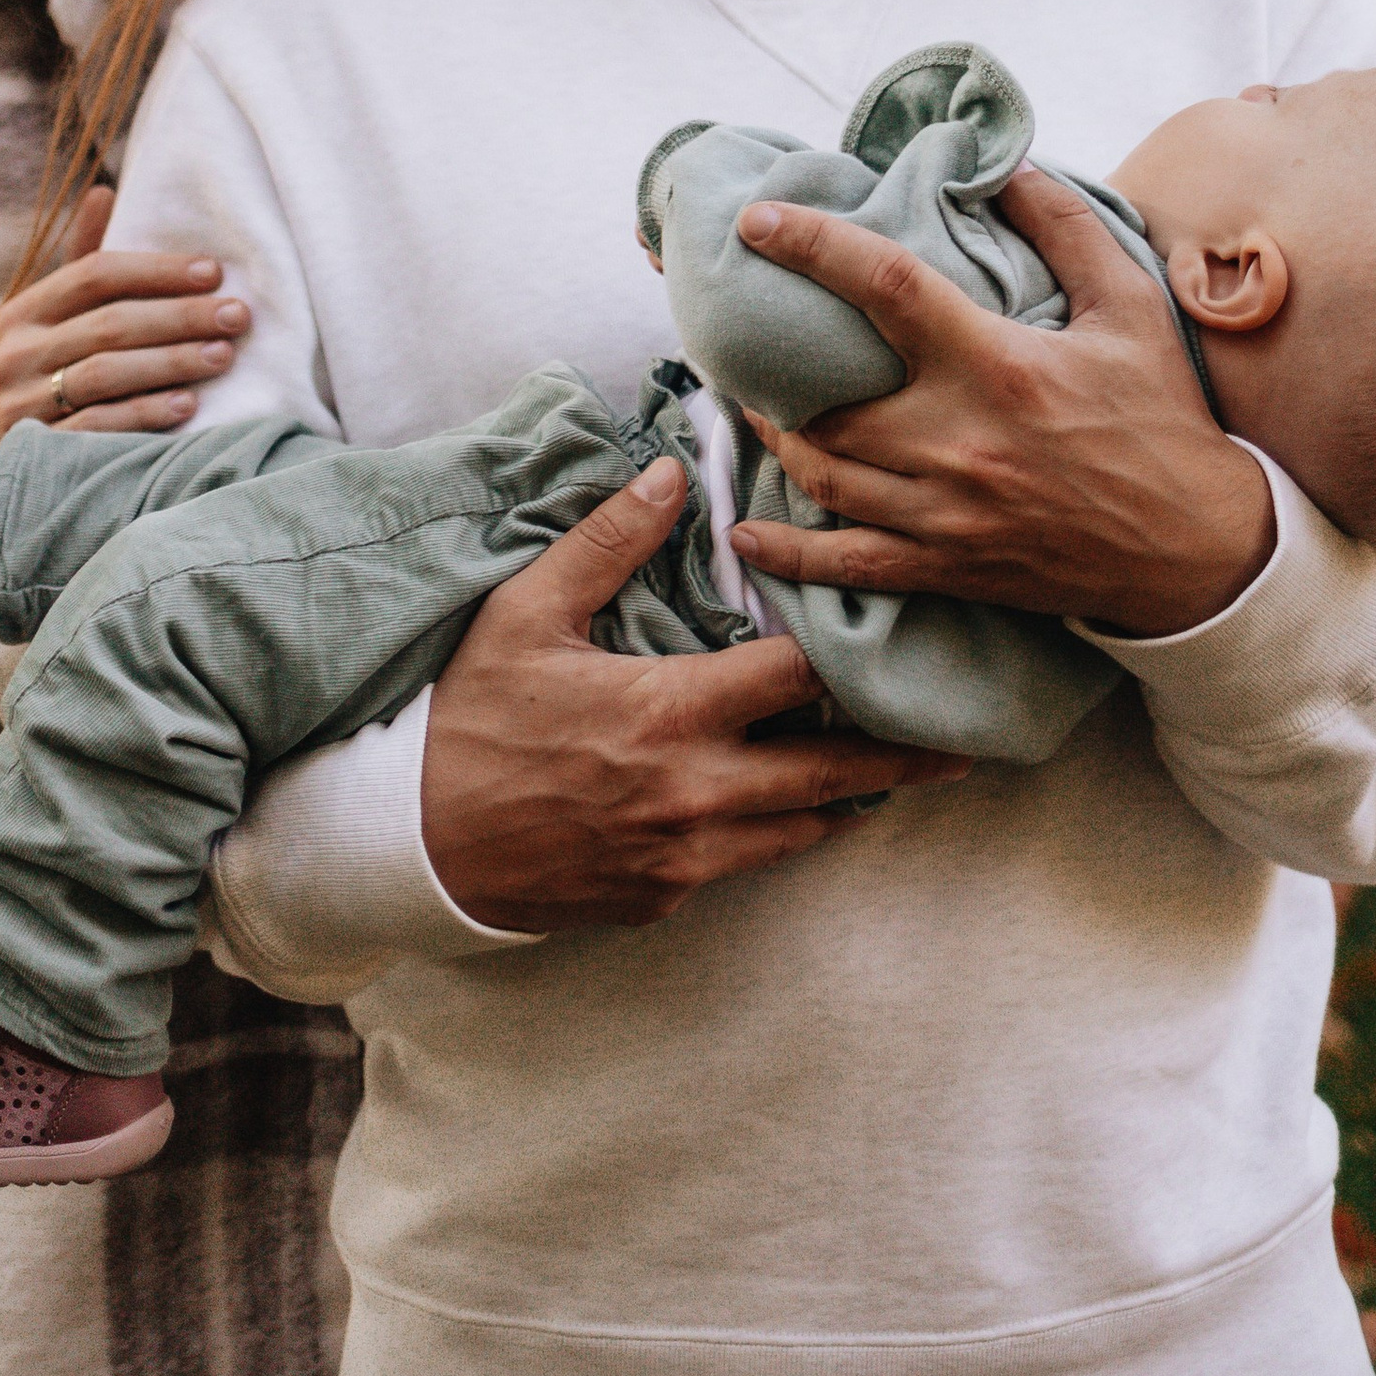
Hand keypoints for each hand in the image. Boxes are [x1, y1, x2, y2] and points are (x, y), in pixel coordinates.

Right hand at [0, 184, 250, 465]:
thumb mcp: (58, 320)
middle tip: (237, 316)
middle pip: (108, 324)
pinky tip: (187, 405)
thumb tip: (103, 190)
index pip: (94, 275)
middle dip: (180, 317)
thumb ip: (83, 262)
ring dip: (171, 363)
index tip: (214, 272)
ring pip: (105, 373)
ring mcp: (22, 404)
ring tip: (223, 356)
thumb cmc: (53, 376)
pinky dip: (144, 413)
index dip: (157, 270)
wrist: (15, 467)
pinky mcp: (37, 451)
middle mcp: (16, 354)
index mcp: (24, 311)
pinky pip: (96, 426)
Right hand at [420, 457, 967, 932]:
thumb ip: (606, 543)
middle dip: (901, 759)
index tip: (887, 635)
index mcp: (669, 712)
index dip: (840, 656)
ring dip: (842, 802)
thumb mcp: (524, 615)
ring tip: (891, 779)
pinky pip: (741, 868)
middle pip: (831, 773)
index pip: (793, 678)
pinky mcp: (662, 900)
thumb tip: (671, 476)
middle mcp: (694, 793)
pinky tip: (788, 812)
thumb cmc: (467, 720)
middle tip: (965, 747)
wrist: (410, 844)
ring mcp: (682, 858)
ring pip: (799, 833)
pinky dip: (770, 837)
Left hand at [726, 163, 1276, 640]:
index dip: (815, 247)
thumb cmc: (1162, 419)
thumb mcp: (1130, 308)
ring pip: (823, 476)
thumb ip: (1068, 228)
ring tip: (758, 407)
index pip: (888, 287)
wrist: (1198, 547)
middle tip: (749, 340)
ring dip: (776, 440)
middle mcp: (958, 441)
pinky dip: (789, 553)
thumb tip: (1008, 168)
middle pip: (827, 401)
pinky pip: (848, 564)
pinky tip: (749, 534)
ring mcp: (947, 513)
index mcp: (998, 366)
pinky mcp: (948, 566)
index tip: (759, 224)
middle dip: (771, 369)